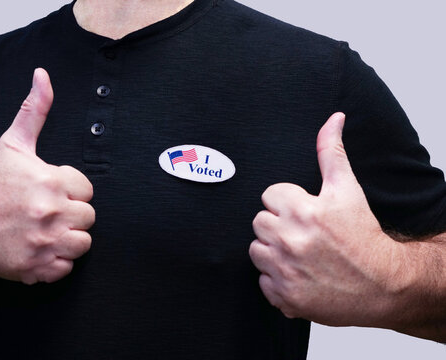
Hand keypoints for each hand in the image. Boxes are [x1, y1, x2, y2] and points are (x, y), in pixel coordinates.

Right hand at [0, 68, 94, 284]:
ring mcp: (44, 242)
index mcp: (50, 181)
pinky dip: (56, 262)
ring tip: (47, 230)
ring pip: (83, 243)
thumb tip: (42, 76)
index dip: (71, 190)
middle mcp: (50, 212)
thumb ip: (34, 111)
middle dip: (71, 214)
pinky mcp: (38, 267)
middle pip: (89, 217)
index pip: (88, 190)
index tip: (52, 191)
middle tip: (47, 212)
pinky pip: (66, 267)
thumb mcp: (12, 145)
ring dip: (68, 239)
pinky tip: (39, 247)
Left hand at [249, 112, 402, 325]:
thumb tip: (333, 119)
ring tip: (299, 253)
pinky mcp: (285, 297)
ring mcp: (286, 271)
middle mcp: (290, 241)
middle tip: (302, 233)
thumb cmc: (364, 235)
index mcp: (303, 211)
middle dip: (277, 225)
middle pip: (259, 222)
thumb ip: (332, 152)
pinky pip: (263, 281)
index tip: (304, 212)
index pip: (269, 195)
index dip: (287, 202)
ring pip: (256, 250)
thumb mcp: (348, 189)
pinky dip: (277, 279)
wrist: (384, 284)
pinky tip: (299, 274)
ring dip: (272, 252)